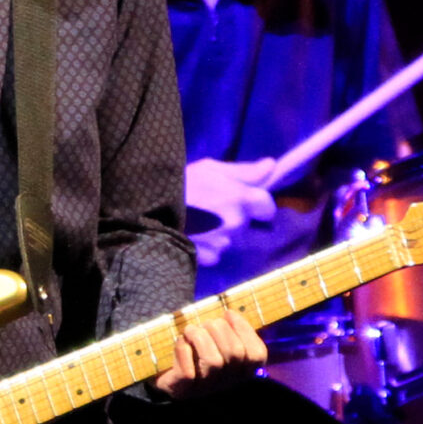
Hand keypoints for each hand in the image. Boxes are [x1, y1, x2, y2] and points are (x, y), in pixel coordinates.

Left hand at [153, 308, 266, 398]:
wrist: (169, 378)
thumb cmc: (197, 353)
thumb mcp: (218, 342)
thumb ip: (229, 330)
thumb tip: (230, 313)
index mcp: (242, 371)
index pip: (257, 354)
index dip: (244, 329)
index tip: (228, 313)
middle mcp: (228, 382)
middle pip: (235, 353)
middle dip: (219, 329)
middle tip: (205, 323)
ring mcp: (206, 388)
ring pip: (213, 362)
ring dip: (200, 337)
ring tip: (191, 330)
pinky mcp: (184, 390)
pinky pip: (188, 372)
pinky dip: (183, 351)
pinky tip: (180, 341)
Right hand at [184, 155, 276, 269]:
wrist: (150, 210)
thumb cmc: (181, 184)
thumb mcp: (210, 169)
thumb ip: (244, 170)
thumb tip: (272, 165)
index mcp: (241, 198)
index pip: (268, 207)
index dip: (259, 204)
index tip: (244, 200)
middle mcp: (237, 222)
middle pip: (246, 223)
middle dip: (234, 216)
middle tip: (211, 207)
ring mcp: (223, 242)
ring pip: (230, 239)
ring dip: (220, 232)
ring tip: (199, 221)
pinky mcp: (209, 258)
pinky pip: (216, 253)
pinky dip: (208, 247)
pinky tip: (194, 235)